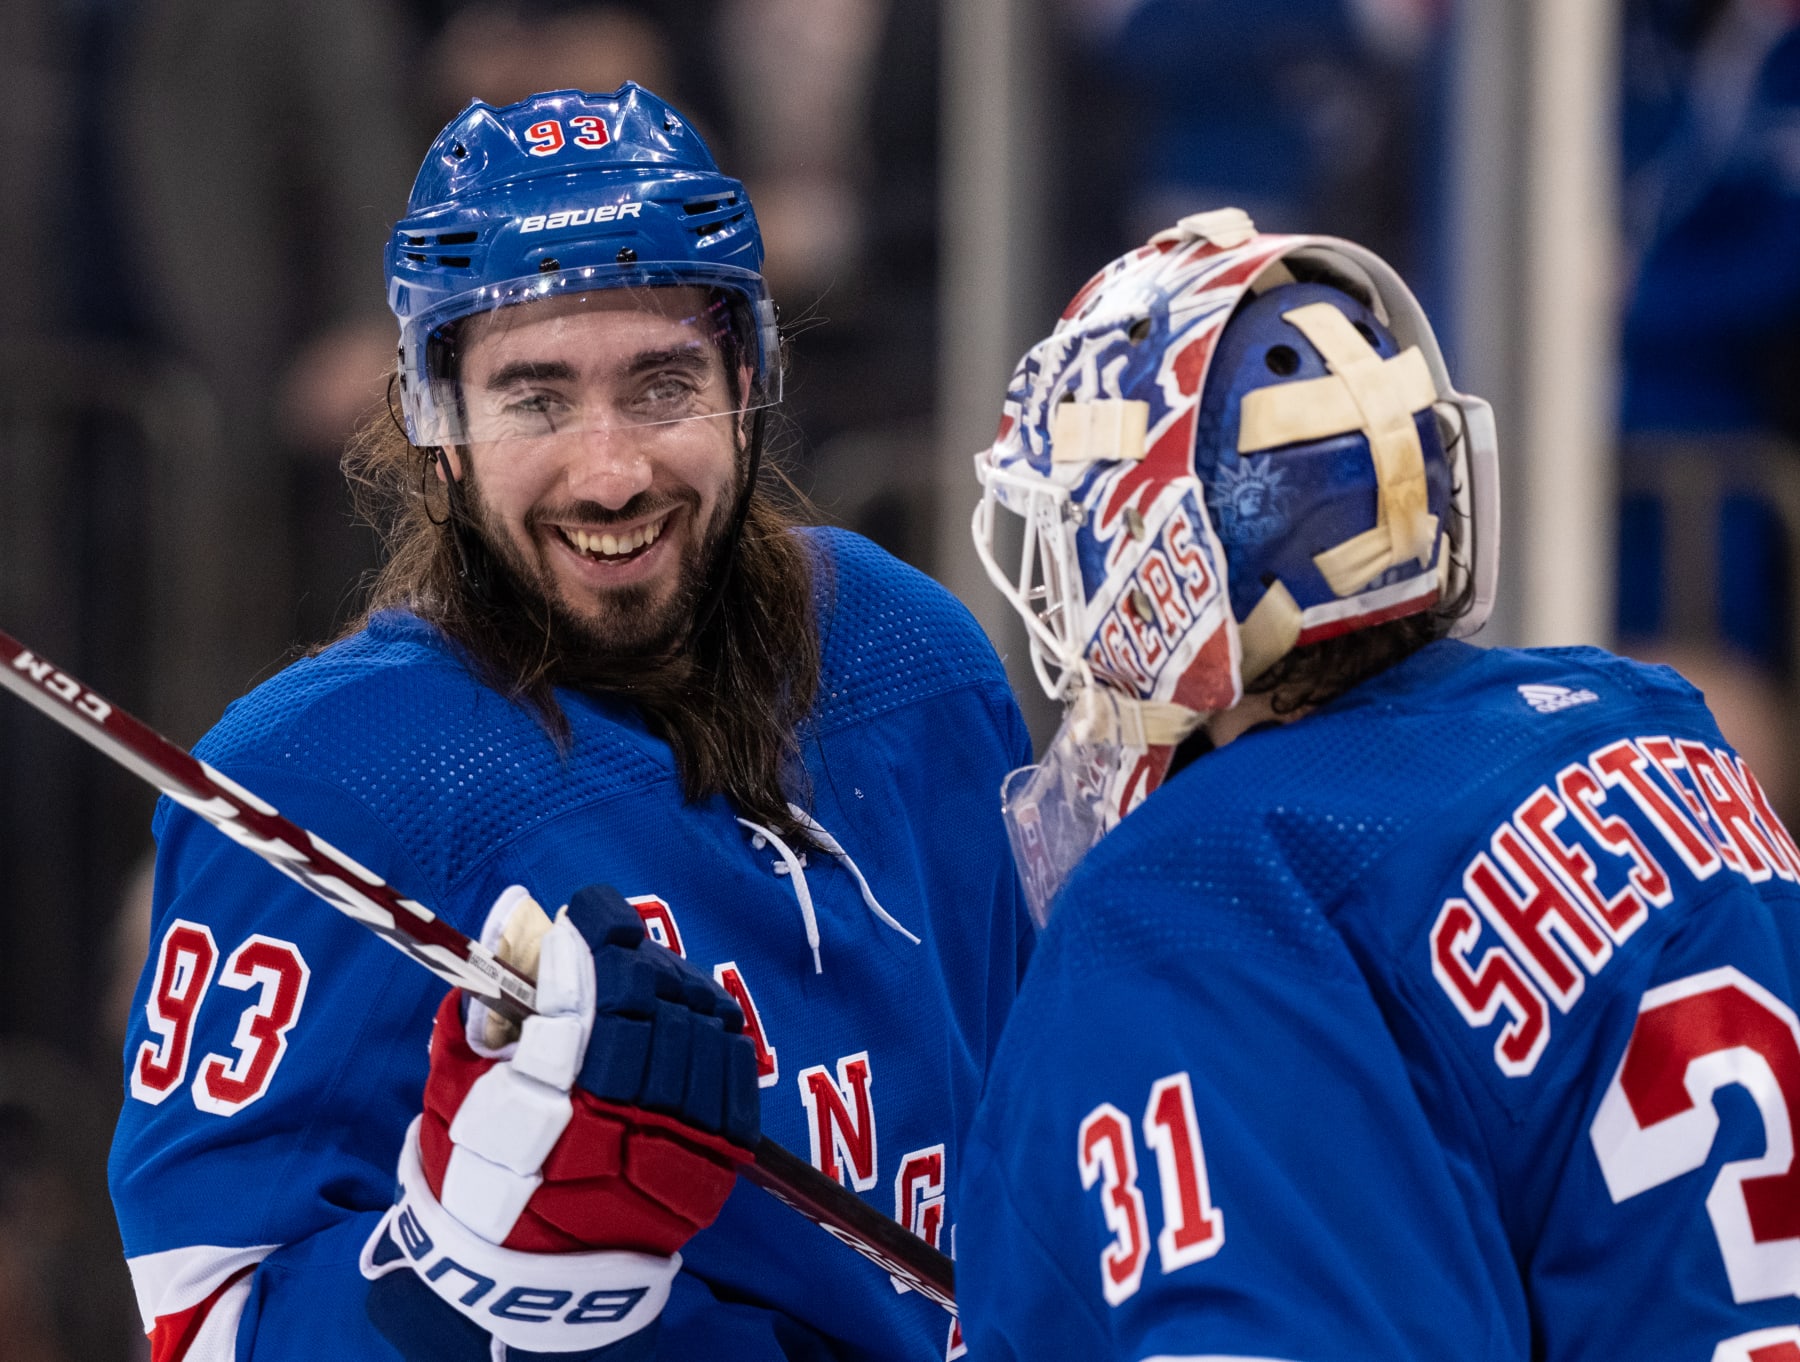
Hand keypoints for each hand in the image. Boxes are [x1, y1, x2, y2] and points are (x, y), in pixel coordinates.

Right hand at [362, 884, 760, 1355]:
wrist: (532, 1277)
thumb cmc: (479, 1177)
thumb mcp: (455, 1089)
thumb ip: (481, 1006)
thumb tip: (515, 921)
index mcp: (551, 1101)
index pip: (596, 989)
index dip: (599, 934)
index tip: (587, 910)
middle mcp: (622, 1122)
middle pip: (654, 1003)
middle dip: (635, 956)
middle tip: (616, 942)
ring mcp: (676, 1148)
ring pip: (701, 1031)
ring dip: (678, 986)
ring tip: (651, 976)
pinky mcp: (713, 1167)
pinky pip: (734, 1074)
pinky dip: (716, 1033)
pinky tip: (690, 1017)